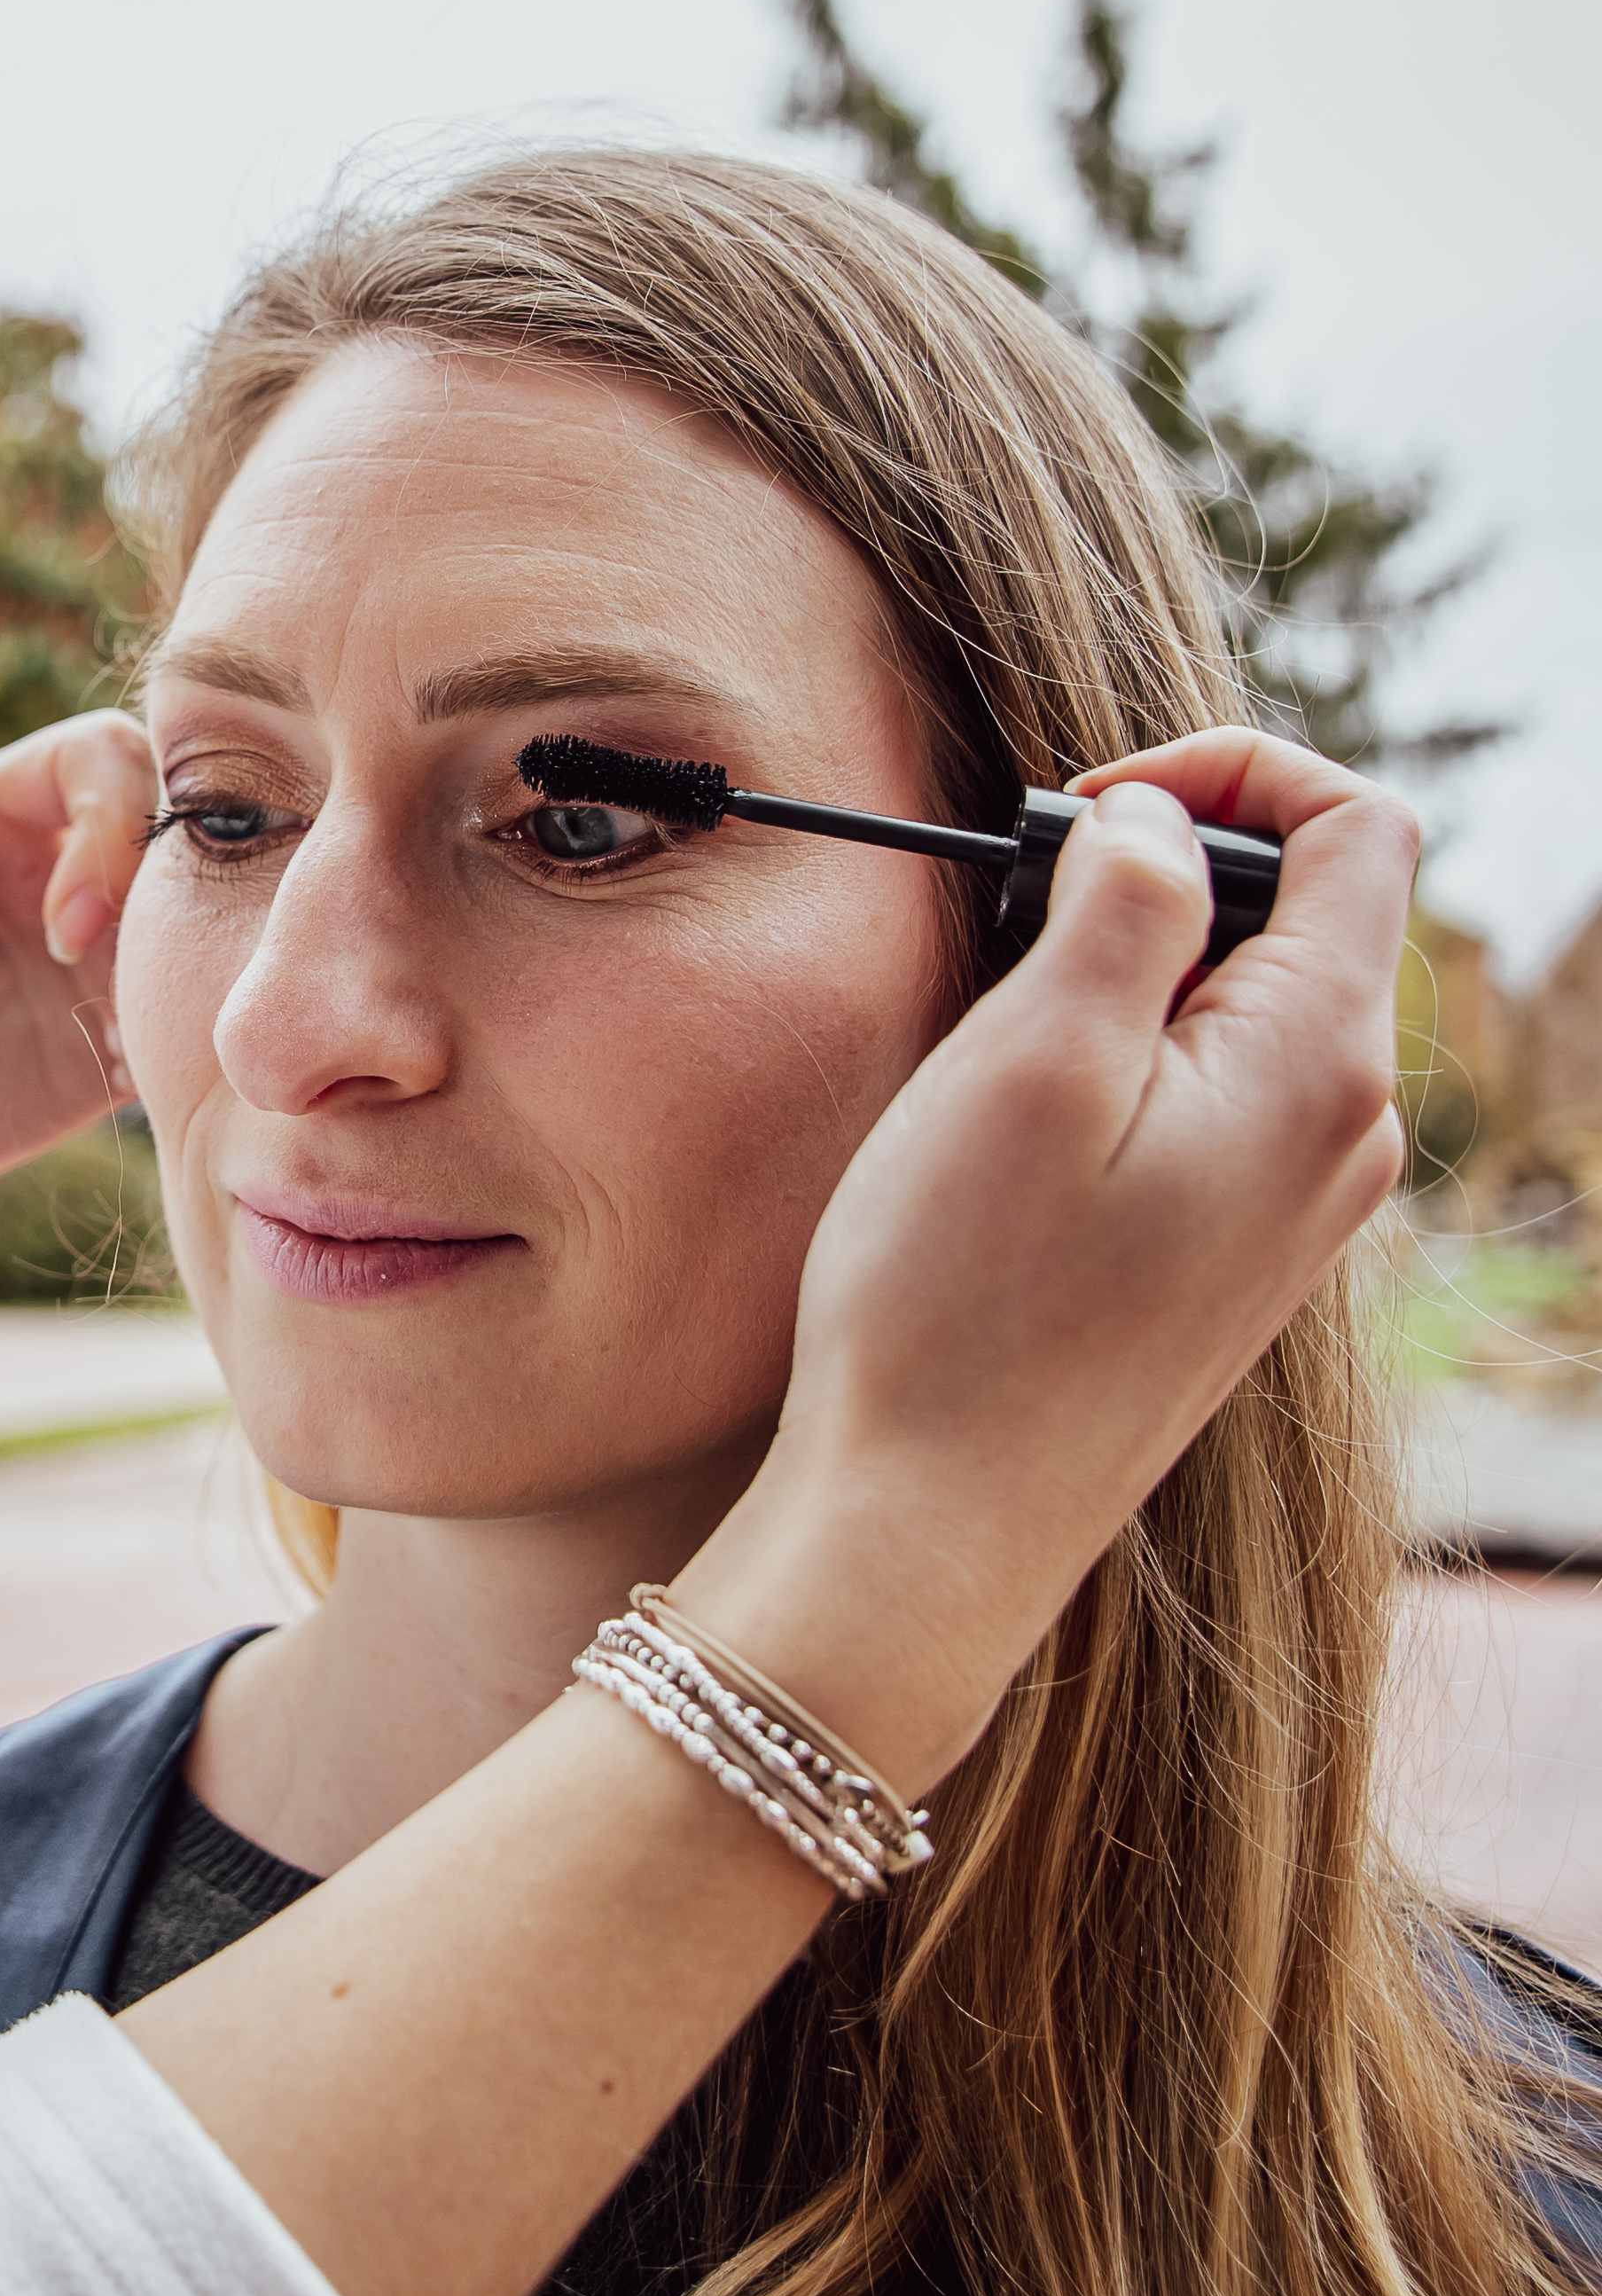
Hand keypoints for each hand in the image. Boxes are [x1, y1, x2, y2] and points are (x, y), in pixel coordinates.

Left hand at [0, 712, 160, 1255]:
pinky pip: (201, 1021)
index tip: (63, 928)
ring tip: (139, 1041)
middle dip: (183, 890)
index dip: (110, 818)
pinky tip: (146, 1078)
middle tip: (118, 985)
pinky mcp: (123, 1045)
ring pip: (211, 919)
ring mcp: (106, 960)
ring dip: (206, 967)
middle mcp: (66, 873)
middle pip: (187, 824)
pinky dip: (202, 1039)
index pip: (99, 757)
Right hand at [682, 729, 1414, 1800]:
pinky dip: (1134, 1059)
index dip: (1231, 767)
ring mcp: (1300, 1207)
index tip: (1091, 803)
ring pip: (1255, 1005)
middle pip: (1310, 911)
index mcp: (1320, 1065)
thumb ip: (1126, 903)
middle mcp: (1345, 1136)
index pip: (1362, 826)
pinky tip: (1026, 1125)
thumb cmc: (962, 1304)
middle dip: (1168, 868)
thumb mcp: (1034, 1056)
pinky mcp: (1239, 1259)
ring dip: (1137, 970)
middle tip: (1019, 911)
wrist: (933, 1528)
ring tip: (1007, 1027)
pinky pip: (1220, 1098)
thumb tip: (1160, 819)